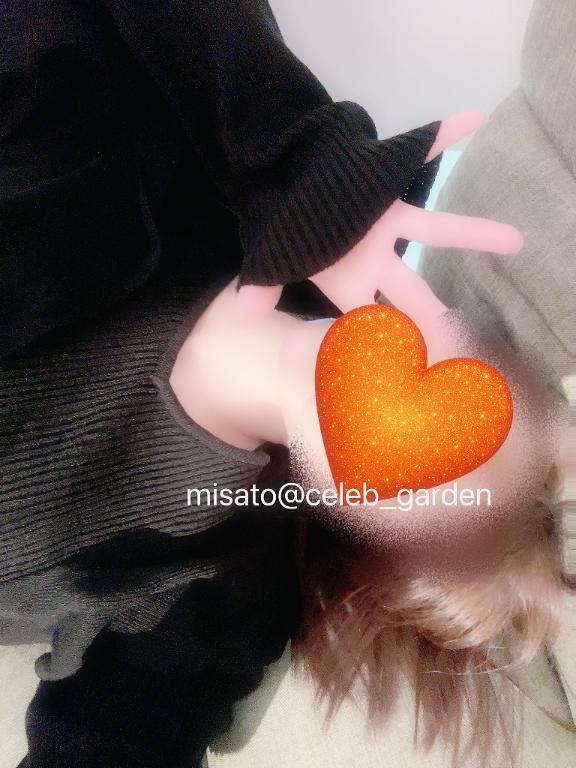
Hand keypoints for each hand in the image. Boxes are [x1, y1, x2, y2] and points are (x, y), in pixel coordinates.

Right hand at [235, 110, 522, 325]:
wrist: (287, 180)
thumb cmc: (285, 226)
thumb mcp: (272, 257)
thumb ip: (262, 287)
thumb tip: (239, 316)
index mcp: (350, 278)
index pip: (370, 318)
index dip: (383, 345)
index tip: (405, 372)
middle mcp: (377, 254)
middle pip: (413, 288)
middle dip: (436, 314)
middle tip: (463, 338)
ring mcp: (388, 218)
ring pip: (435, 227)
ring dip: (474, 234)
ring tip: (516, 241)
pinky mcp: (388, 179)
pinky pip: (422, 151)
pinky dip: (446, 134)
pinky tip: (478, 119)